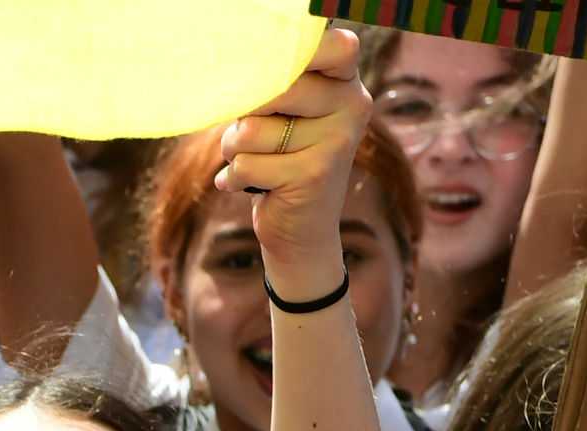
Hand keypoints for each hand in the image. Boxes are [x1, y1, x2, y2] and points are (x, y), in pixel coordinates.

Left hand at [213, 25, 368, 295]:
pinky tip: (251, 186)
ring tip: (253, 162)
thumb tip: (239, 76)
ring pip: (251, 129)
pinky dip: (234, 179)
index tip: (267, 71)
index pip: (328, 43)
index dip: (289, 54)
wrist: (302, 230)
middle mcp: (351, 104)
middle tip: (252, 136)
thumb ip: (271, 88)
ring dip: (234, 150)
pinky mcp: (314, 175)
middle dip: (243, 115)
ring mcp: (336, 140)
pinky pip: (245, 164)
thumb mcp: (281, 115)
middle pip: (271, 86)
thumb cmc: (282, 159)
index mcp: (345, 81)